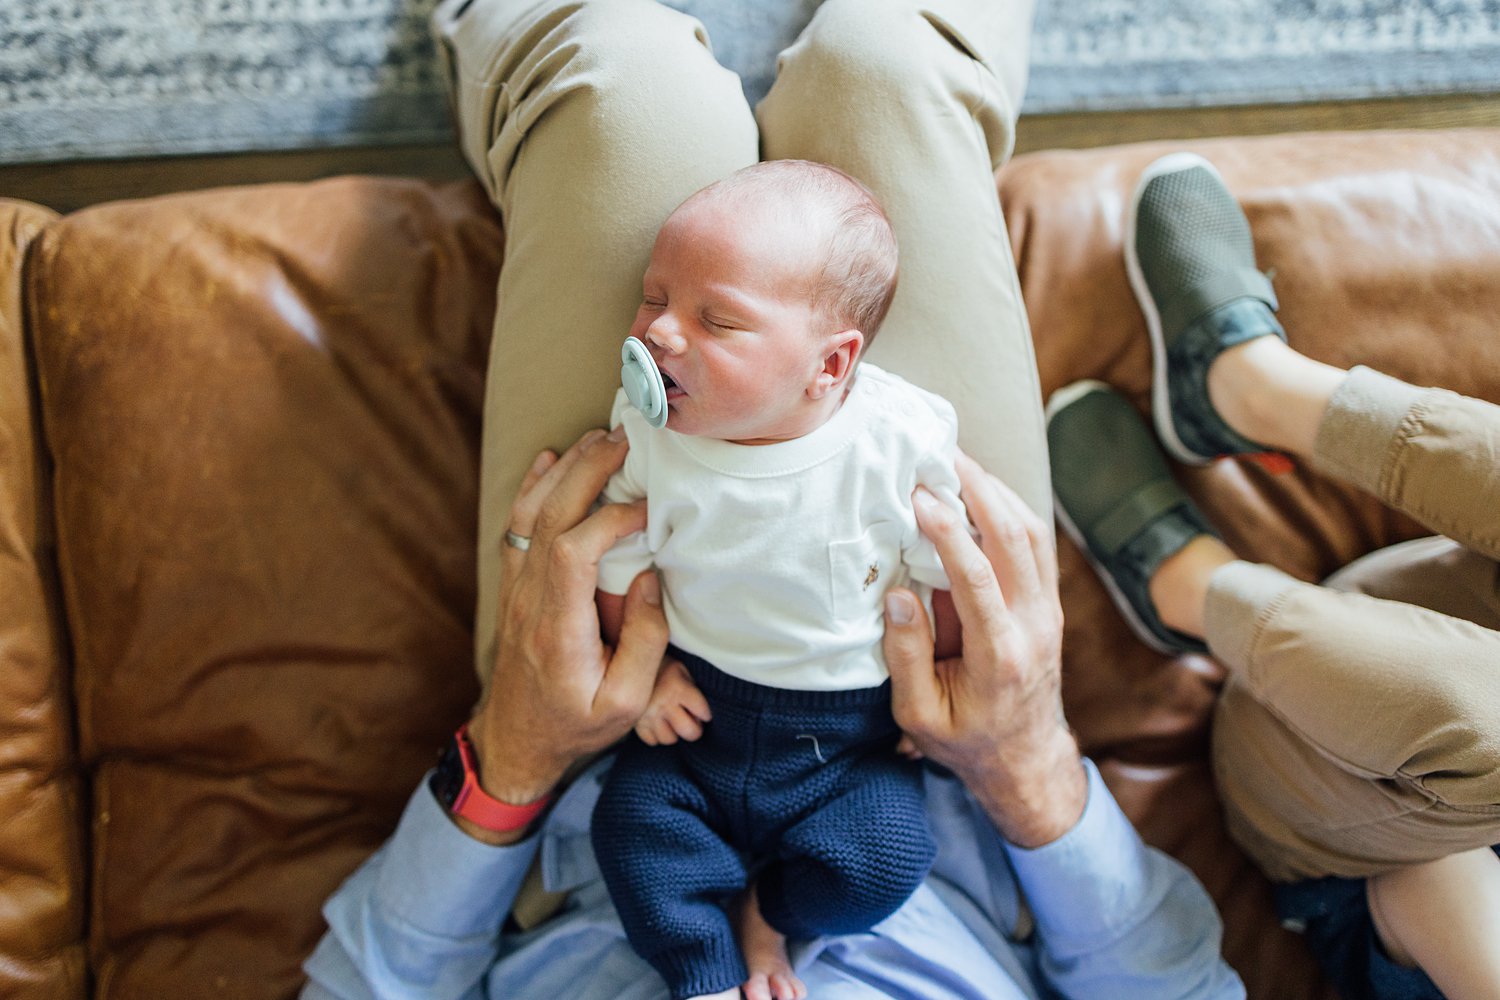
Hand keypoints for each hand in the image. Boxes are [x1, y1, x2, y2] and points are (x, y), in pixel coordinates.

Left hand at [462, 428, 669, 843]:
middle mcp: (530, 601)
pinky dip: (533, 486)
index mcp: (559, 629)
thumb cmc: (575, 725)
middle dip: (587, 470)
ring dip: (564, 470)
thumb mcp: (626, 704)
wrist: (516, 742)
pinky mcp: (515, 588)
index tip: (648, 509)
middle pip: (550, 517)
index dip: (610, 518)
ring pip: (530, 514)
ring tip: (598, 438)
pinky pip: (518, 526)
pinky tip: (552, 458)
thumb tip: (653, 578)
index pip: (574, 551)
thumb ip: (645, 642)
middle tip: (625, 439)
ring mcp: (517, 591)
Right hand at [635, 659, 711, 744]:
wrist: (630, 664)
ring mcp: (648, 716)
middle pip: (689, 732)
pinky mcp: (635, 723)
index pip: (702, 712)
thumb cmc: (660, 666)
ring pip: (669, 739)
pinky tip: (658, 724)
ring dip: (674, 733)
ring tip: (672, 722)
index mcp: (678, 688)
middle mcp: (664, 704)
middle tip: (692, 723)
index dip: (705, 714)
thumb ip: (691, 688)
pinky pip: (651, 741)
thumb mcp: (680, 669)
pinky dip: (657, 736)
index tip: (703, 713)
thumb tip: (700, 711)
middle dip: (694, 729)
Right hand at [884, 453, 1086, 847]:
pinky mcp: (1049, 604)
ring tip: (960, 463)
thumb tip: (898, 595)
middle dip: (979, 490)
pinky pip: (1037, 545)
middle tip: (943, 455)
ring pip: (1033, 534)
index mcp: (1000, 655)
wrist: (1025, 760)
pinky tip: (982, 492)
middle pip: (1016, 539)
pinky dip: (1011, 510)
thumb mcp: (920, 715)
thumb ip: (907, 657)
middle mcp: (1034, 625)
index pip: (978, 578)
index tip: (920, 498)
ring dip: (998, 492)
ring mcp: (1049, 612)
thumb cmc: (965, 740)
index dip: (948, 532)